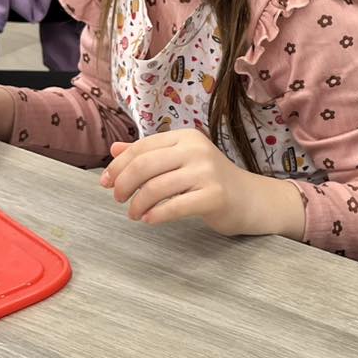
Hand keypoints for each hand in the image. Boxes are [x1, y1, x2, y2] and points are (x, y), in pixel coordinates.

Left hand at [100, 129, 301, 236]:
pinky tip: (149, 219)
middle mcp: (196, 150)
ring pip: (155, 187)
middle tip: (118, 199)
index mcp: (186, 137)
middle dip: (123, 184)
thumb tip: (113, 150)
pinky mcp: (214, 195)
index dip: (118, 165)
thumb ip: (149, 154)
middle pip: (144, 165)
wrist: (252, 199)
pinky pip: (174, 206)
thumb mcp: (181, 162)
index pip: (142, 147)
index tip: (105, 182)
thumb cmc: (212, 181)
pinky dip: (155, 215)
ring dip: (137, 204)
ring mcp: (207, 172)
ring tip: (134, 213)